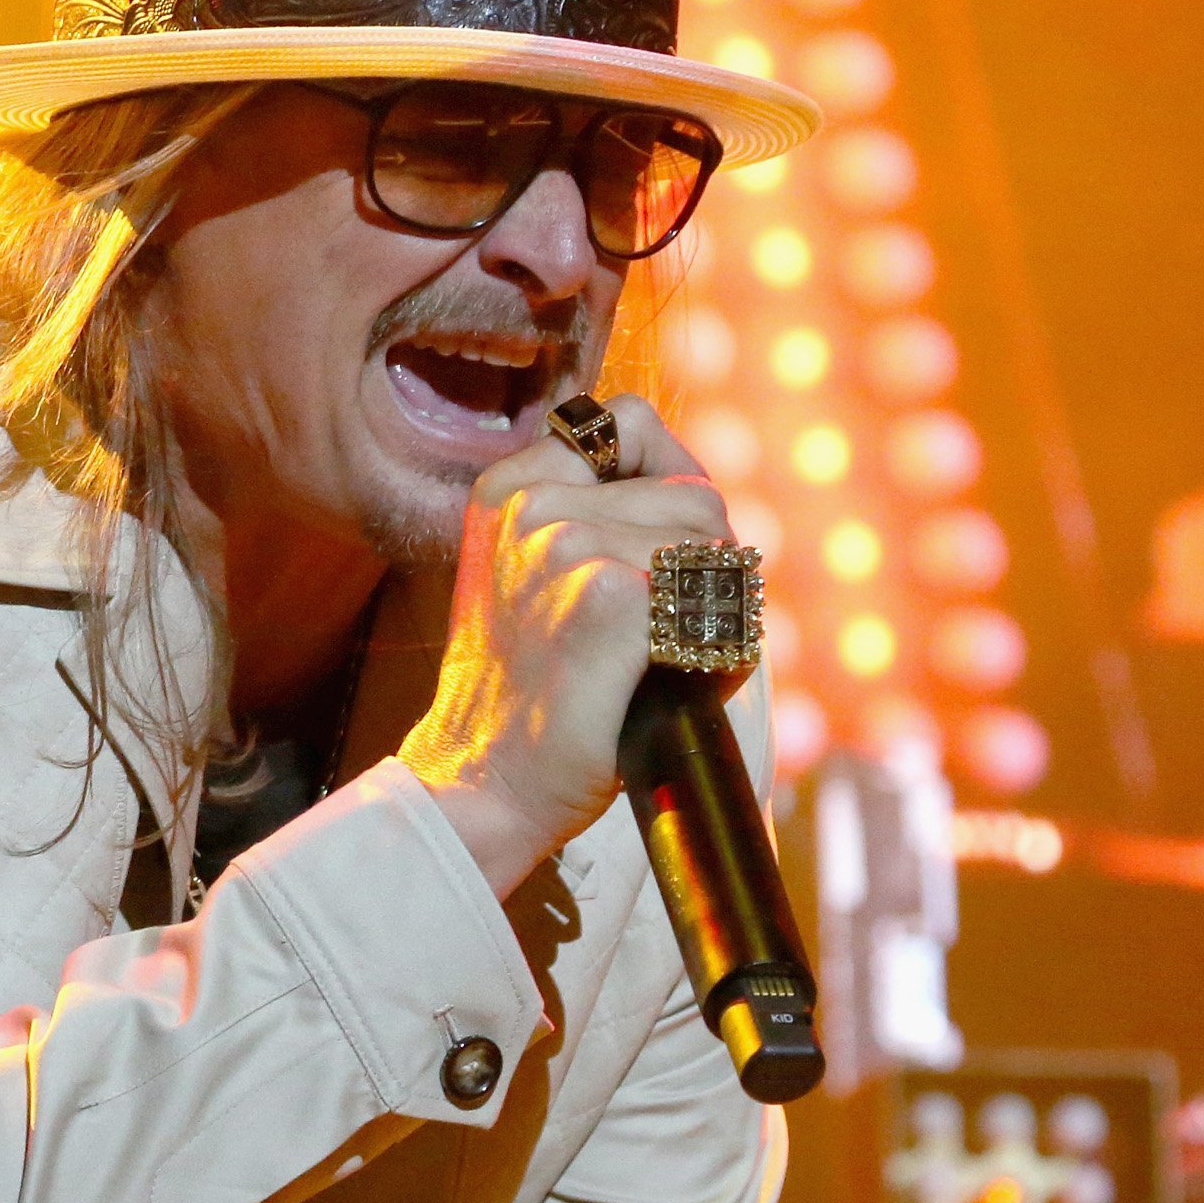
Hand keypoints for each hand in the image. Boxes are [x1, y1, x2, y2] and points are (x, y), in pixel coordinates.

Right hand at [399, 395, 732, 903]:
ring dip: (712, 614)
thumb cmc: (534, 688)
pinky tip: (661, 685)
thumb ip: (599, 512)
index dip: (669, 484)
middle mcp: (530, 501)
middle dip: (702, 566)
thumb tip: (699, 489)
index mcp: (508, 485)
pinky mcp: (607, 598)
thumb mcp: (538, 573)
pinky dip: (714, 654)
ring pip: (713, 547)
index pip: (631, 420)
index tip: (650, 556)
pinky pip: (715, 603)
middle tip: (652, 638)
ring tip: (653, 665)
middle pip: (694, 493)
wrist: (489, 782)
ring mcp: (564, 543)